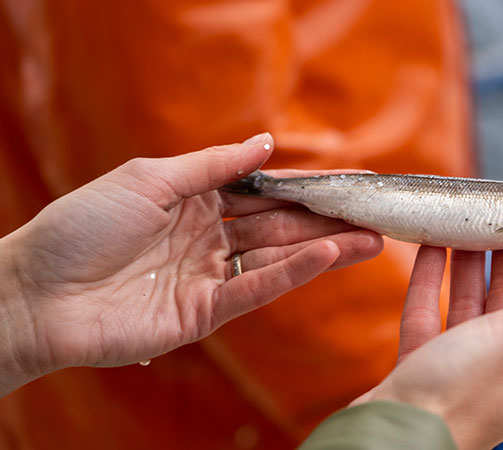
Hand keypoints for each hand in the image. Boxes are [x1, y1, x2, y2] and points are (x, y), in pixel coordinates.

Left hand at [0, 132, 382, 395]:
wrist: (38, 292)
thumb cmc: (83, 226)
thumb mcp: (150, 179)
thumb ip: (214, 166)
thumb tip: (267, 143)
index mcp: (194, 201)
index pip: (264, 191)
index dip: (307, 186)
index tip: (350, 180)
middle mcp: (208, 238)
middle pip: (280, 225)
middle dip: (328, 219)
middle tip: (376, 214)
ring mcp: (209, 276)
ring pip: (278, 257)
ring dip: (326, 247)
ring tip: (372, 239)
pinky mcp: (206, 312)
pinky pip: (257, 288)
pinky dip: (293, 272)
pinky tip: (328, 254)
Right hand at [354, 231, 502, 449]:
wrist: (396, 433)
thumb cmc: (465, 390)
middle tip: (501, 203)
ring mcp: (462, 359)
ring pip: (470, 296)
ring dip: (468, 258)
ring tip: (465, 218)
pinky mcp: (425, 360)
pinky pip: (430, 308)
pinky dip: (430, 277)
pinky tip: (430, 246)